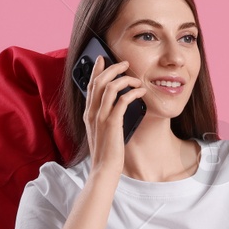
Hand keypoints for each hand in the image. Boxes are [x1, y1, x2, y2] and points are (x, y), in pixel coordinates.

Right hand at [84, 57, 146, 178]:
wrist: (104, 169)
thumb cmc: (106, 152)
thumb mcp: (101, 131)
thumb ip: (104, 117)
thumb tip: (115, 105)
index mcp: (88, 113)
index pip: (89, 85)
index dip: (96, 70)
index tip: (103, 59)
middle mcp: (92, 113)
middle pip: (99, 81)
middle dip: (113, 68)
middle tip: (125, 63)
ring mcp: (100, 117)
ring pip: (109, 87)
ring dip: (125, 79)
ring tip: (136, 79)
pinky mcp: (111, 124)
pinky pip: (122, 101)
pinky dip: (132, 93)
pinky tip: (140, 92)